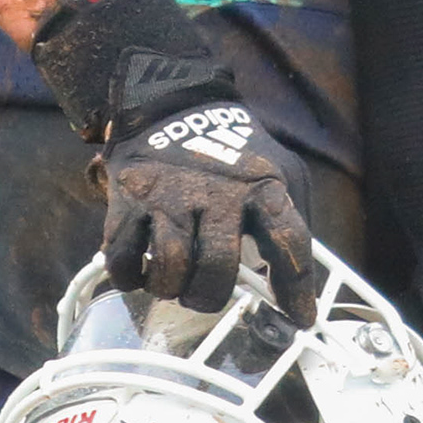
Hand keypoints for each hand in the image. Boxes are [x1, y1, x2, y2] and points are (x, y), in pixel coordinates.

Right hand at [95, 102, 316, 324]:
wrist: (172, 102)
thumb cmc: (232, 152)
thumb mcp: (278, 170)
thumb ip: (291, 219)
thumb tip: (299, 286)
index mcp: (261, 186)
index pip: (289, 240)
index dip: (297, 288)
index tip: (300, 319)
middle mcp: (216, 193)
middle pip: (217, 267)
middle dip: (211, 296)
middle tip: (207, 294)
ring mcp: (169, 195)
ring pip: (170, 265)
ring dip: (171, 287)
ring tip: (175, 282)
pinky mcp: (130, 199)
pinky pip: (123, 257)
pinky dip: (131, 276)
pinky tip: (143, 270)